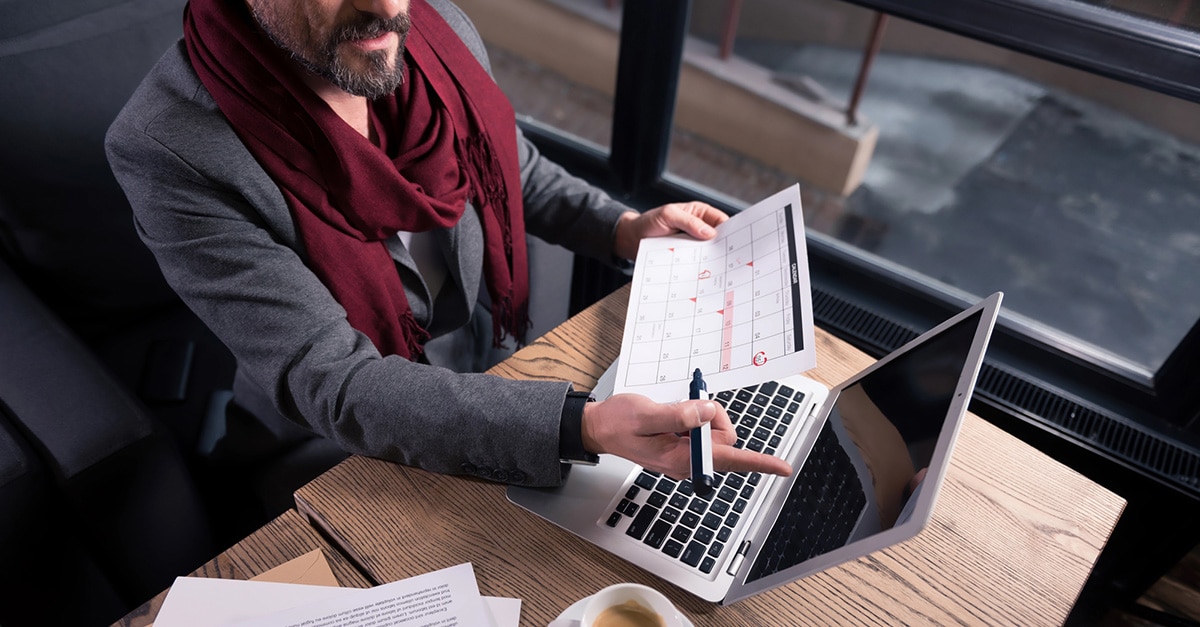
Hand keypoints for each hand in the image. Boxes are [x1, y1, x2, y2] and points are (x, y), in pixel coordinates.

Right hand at [580, 393, 791, 479]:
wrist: (600, 427)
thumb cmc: (618, 423)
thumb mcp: (645, 414)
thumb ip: (677, 414)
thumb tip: (706, 412)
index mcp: (681, 459)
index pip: (729, 461)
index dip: (759, 463)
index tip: (783, 467)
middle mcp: (688, 461)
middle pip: (725, 439)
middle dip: (713, 417)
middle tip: (687, 405)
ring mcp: (686, 454)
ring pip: (714, 431)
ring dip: (702, 415)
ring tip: (675, 410)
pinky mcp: (683, 444)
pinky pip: (702, 428)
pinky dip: (694, 416)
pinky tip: (674, 415)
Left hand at [613, 201, 728, 260]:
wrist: (631, 239)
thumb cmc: (649, 222)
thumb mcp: (668, 215)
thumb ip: (689, 222)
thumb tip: (710, 233)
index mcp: (700, 213)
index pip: (722, 221)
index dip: (731, 231)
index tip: (737, 243)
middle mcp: (700, 229)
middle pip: (719, 240)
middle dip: (724, 249)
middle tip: (730, 260)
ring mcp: (694, 245)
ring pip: (710, 254)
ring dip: (713, 261)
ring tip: (720, 270)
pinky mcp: (687, 258)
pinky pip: (697, 264)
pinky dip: (701, 269)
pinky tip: (704, 275)